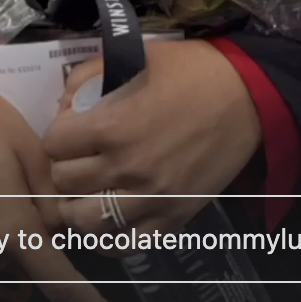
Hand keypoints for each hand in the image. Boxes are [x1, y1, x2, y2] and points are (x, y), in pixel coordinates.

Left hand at [45, 39, 262, 240]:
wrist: (247, 95)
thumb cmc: (191, 70)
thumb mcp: (137, 57)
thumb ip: (91, 74)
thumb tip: (64, 105)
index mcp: (114, 126)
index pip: (53, 144)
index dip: (57, 133)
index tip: (70, 129)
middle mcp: (127, 167)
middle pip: (64, 184)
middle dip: (64, 166)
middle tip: (78, 157)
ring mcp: (151, 198)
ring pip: (86, 223)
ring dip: (80, 205)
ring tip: (89, 191)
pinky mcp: (173, 217)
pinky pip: (126, 245)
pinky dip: (110, 236)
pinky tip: (111, 217)